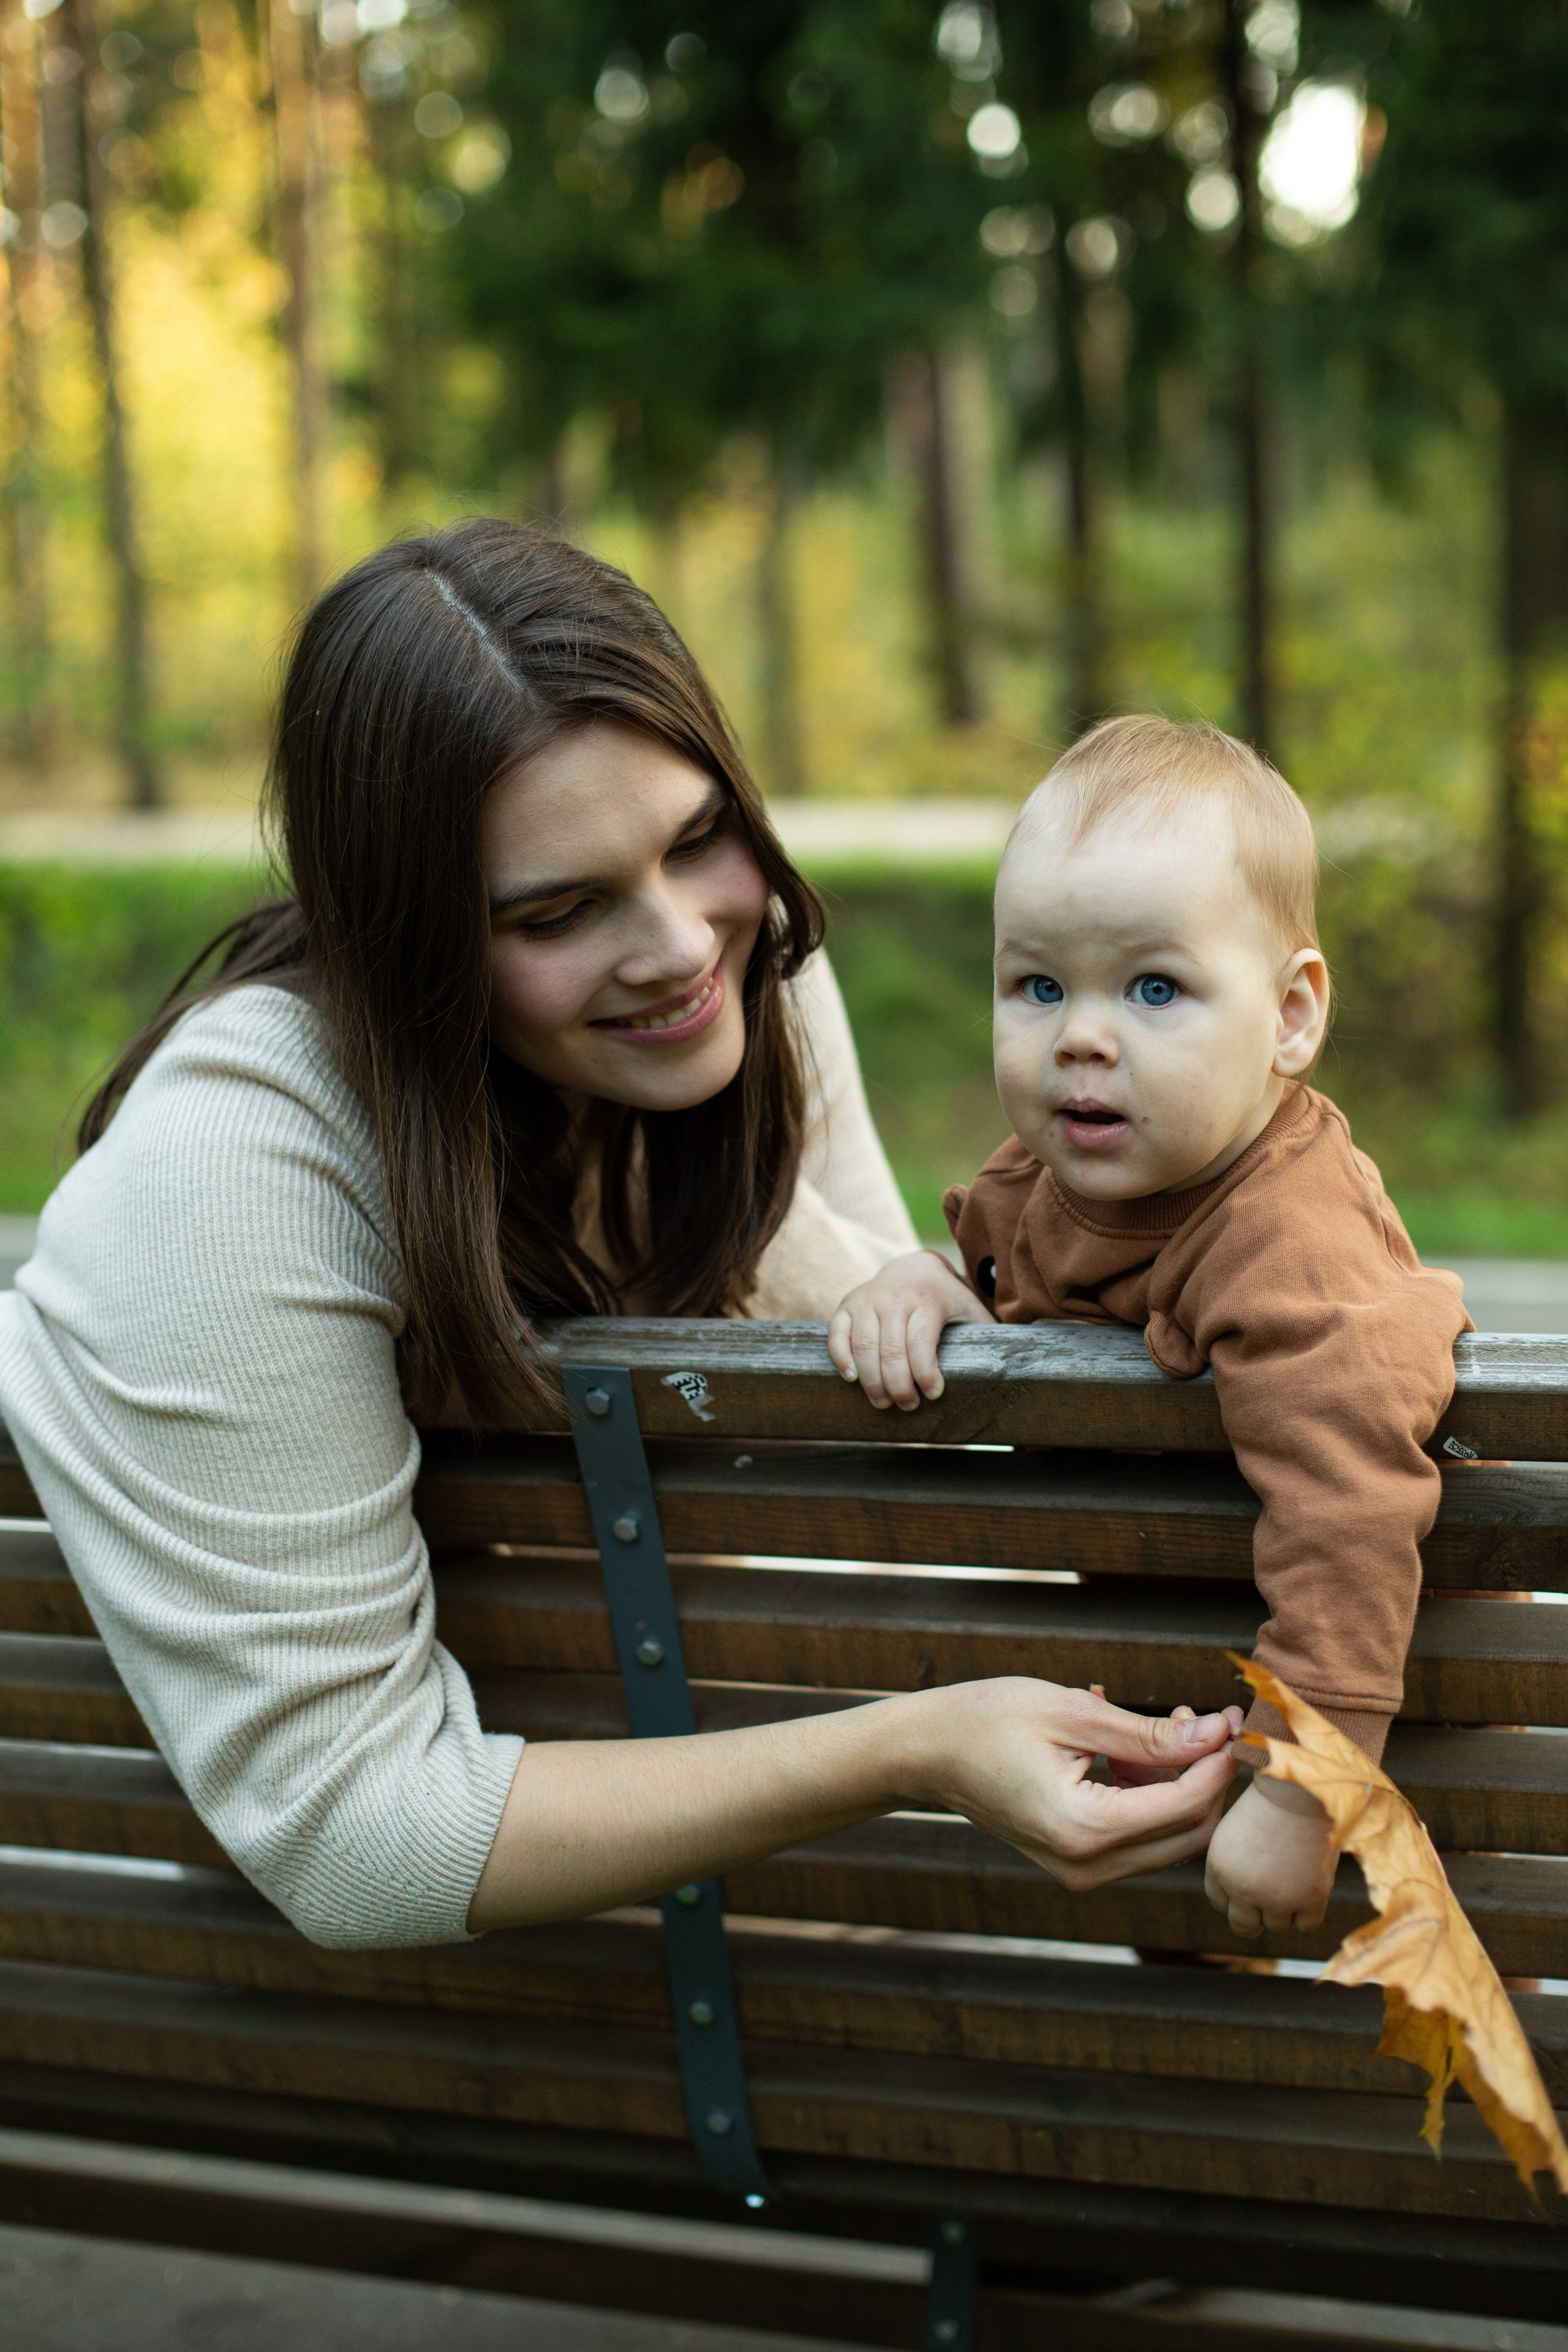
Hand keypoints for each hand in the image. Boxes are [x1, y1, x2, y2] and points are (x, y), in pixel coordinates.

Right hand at [827, 1250, 993, 1410]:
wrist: (912, 1266)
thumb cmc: (945, 1297)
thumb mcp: (969, 1307)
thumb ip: (986, 1332)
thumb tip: (1013, 1364)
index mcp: (927, 1300)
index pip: (920, 1343)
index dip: (925, 1375)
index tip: (933, 1394)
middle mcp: (894, 1298)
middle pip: (890, 1352)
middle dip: (898, 1386)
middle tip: (907, 1405)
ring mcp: (866, 1300)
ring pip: (863, 1348)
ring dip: (872, 1382)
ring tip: (883, 1402)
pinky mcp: (847, 1305)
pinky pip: (837, 1335)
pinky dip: (842, 1359)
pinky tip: (852, 1379)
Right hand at [901, 1683, 1246, 1890]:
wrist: (928, 1752)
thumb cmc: (990, 1720)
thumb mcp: (1074, 1712)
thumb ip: (1150, 1734)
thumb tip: (1218, 1734)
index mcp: (1084, 1830)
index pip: (1186, 1806)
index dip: (1219, 1762)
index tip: (1232, 1720)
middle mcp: (1086, 1867)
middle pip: (1189, 1833)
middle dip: (1207, 1777)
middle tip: (1202, 1721)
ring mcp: (1081, 1872)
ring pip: (1169, 1839)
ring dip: (1180, 1785)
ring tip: (1160, 1728)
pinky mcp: (1077, 1864)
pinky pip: (1140, 1838)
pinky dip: (1151, 1797)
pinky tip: (1131, 1753)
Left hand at [1204, 1771, 1336, 1934]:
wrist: (1305, 1785)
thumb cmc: (1273, 1797)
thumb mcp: (1237, 1827)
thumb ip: (1235, 1860)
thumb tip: (1241, 1891)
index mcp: (1218, 1865)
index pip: (1218, 1901)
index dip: (1234, 1896)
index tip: (1250, 1885)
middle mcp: (1241, 1888)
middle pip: (1242, 1925)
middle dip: (1254, 1916)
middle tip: (1272, 1897)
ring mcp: (1275, 1898)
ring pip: (1276, 1925)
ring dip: (1285, 1909)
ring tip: (1295, 1877)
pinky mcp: (1308, 1901)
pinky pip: (1305, 1925)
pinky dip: (1309, 1911)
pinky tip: (1311, 1884)